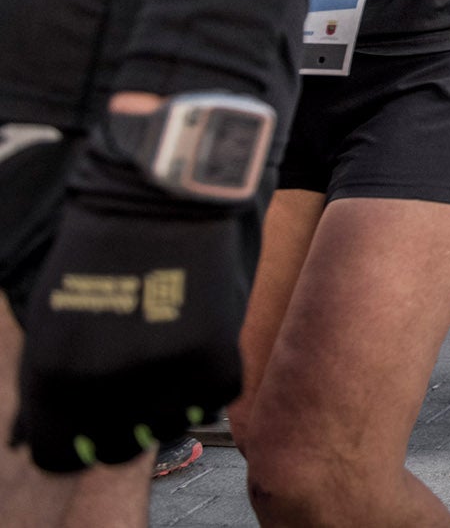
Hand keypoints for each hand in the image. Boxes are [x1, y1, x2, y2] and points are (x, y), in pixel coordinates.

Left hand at [14, 192, 251, 470]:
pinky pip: (215, 398)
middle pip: (117, 447)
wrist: (161, 193)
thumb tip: (35, 434)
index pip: (57, 455)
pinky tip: (202, 348)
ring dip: (172, 404)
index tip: (90, 426)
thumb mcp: (52, 319)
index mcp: (53, 375)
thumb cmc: (100, 249)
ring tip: (174, 363)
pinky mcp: (215, 356)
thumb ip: (50, 380)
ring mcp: (163, 373)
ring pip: (171, 427)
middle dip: (125, 425)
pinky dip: (211, 382)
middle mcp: (104, 384)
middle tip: (138, 390)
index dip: (75, 442)